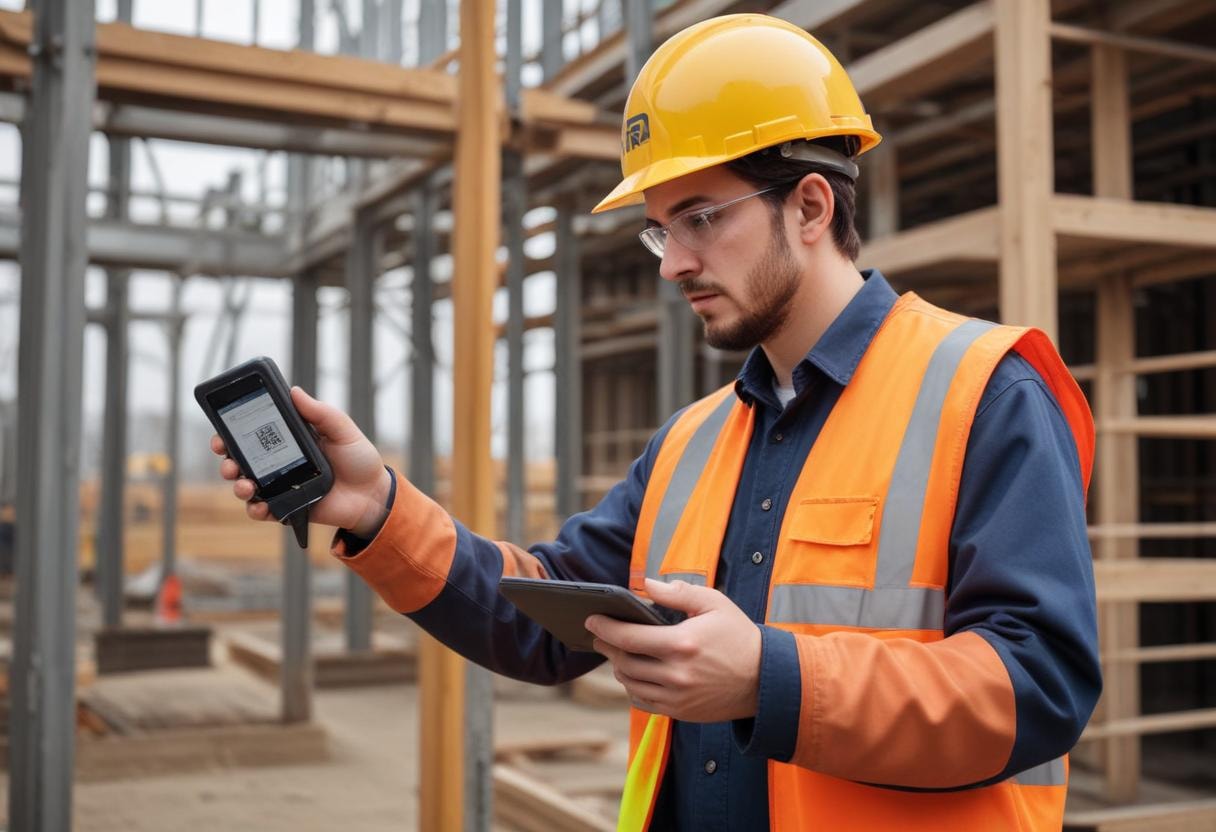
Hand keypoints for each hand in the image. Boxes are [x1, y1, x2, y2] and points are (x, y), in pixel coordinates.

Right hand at [211, 387, 392, 537]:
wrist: (372, 494)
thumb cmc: (359, 459)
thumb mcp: (342, 430)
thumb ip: (320, 413)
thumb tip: (294, 391)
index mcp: (289, 440)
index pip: (253, 433)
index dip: (232, 431)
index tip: (222, 428)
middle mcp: (280, 463)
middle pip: (242, 460)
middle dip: (227, 460)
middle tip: (228, 460)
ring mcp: (281, 486)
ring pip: (246, 486)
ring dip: (238, 485)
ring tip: (245, 484)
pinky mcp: (287, 508)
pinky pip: (262, 511)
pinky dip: (255, 509)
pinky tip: (260, 505)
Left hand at [585, 578, 761, 721]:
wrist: (765, 679)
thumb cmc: (738, 636)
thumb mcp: (714, 603)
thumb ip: (678, 592)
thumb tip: (645, 585)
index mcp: (682, 644)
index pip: (629, 637)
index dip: (605, 628)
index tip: (591, 619)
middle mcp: (676, 674)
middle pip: (624, 662)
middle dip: (607, 646)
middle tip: (598, 635)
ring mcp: (677, 697)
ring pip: (630, 683)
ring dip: (618, 667)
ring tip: (616, 652)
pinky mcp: (681, 712)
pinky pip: (643, 701)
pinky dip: (632, 687)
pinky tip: (633, 673)